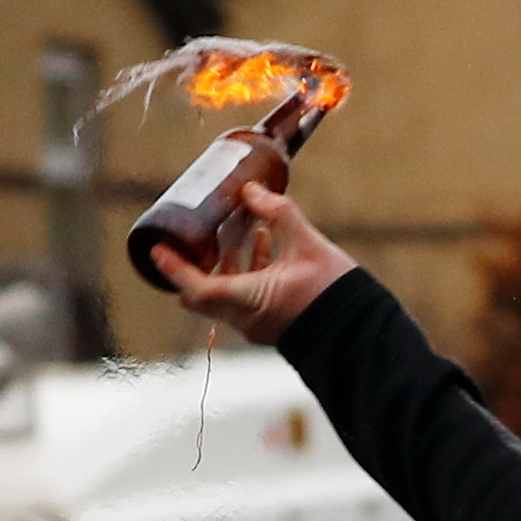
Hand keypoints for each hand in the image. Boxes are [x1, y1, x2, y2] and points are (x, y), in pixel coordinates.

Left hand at [156, 183, 355, 343]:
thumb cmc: (335, 291)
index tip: (157, 250)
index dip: (173, 267)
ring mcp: (258, 327)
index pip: (193, 286)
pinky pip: (246, 302)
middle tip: (195, 241)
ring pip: (226, 296)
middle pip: (203, 295)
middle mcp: (245, 318)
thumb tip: (250, 189)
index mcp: (247, 298)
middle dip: (196, 267)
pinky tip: (267, 251)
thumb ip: (277, 212)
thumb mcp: (307, 243)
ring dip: (228, 268)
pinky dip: (247, 277)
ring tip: (243, 236)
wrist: (363, 331)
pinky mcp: (273, 328)